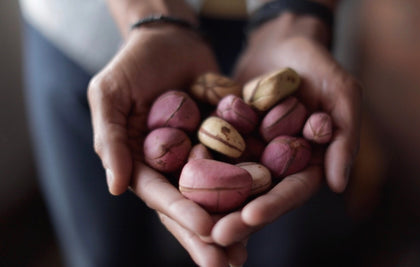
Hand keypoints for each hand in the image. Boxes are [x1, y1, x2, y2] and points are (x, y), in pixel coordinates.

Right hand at [88, 26, 243, 265]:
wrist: (171, 38)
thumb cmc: (133, 64)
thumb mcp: (110, 96)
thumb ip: (111, 140)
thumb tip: (116, 188)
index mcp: (143, 164)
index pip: (161, 196)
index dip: (182, 215)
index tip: (207, 232)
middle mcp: (174, 167)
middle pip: (191, 206)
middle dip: (209, 237)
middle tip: (229, 264)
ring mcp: (201, 157)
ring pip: (218, 196)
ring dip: (232, 222)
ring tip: (247, 252)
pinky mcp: (225, 141)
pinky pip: (239, 165)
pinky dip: (252, 186)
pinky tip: (268, 205)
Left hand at [211, 13, 361, 246]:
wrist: (281, 40)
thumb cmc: (318, 63)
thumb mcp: (341, 92)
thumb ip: (345, 135)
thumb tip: (337, 184)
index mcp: (308, 162)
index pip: (293, 190)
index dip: (274, 205)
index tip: (250, 218)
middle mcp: (278, 164)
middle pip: (258, 196)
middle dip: (237, 217)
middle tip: (213, 235)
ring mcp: (251, 152)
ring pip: (231, 183)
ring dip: (213, 203)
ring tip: (191, 220)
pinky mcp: (227, 137)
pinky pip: (212, 155)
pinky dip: (197, 169)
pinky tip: (177, 183)